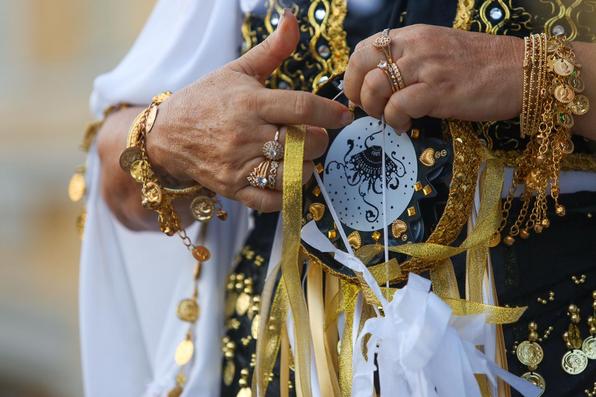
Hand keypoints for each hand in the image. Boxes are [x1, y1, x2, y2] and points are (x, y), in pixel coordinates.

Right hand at [146, 11, 352, 211]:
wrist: (166, 134)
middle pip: (303, 143)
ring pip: (291, 173)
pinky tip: (287, 178)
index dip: (329, 112)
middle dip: (318, 140)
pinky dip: (287, 194)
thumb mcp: (238, 71)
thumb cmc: (206, 100)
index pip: (301, 107)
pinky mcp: (233, 188)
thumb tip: (292, 20)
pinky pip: (271, 200)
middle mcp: (246, 134)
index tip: (343, 116)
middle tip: (313, 135)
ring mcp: (238, 164)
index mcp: (250, 102)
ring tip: (299, 156)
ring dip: (305, 166)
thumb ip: (272, 50)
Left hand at [343, 25, 523, 131]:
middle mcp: (415, 47)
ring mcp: (426, 67)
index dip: (353, 75)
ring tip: (391, 117)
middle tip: (371, 108)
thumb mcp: (438, 52)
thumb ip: (409, 62)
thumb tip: (379, 84)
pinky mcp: (438, 91)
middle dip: (357, 92)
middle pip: (361, 65)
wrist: (520, 71)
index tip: (361, 93)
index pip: (363, 49)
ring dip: (376, 109)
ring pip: (375, 86)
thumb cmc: (480, 66)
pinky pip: (398, 106)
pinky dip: (395, 120)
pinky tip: (406, 124)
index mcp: (413, 36)